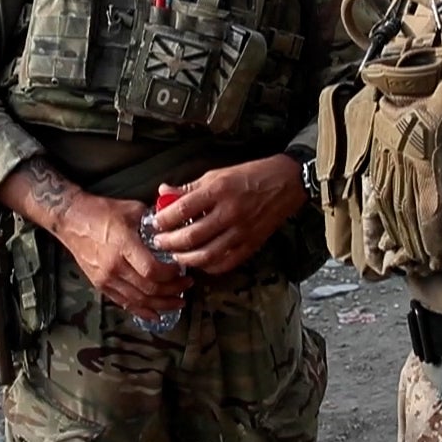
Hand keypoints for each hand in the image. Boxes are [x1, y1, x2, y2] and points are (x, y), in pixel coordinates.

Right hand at [55, 193, 190, 322]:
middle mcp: (114, 265)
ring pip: (138, 301)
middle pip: (149, 289)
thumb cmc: (101, 212)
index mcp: (124, 245)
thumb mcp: (132, 209)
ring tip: (177, 302)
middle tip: (186, 286)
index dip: (171, 275)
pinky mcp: (100, 284)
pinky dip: (142, 311)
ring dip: (161, 304)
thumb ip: (154, 221)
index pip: (152, 270)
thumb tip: (174, 227)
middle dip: (172, 291)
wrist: (71, 220)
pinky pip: (124, 303)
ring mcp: (106, 278)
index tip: (182, 270)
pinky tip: (155, 314)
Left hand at [148, 155, 306, 276]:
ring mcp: (241, 232)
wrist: (286, 183)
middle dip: (168, 242)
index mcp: (218, 191)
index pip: (182, 210)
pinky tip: (199, 262)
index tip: (154, 223)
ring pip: (205, 255)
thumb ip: (189, 187)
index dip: (163, 220)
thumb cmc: (250, 175)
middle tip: (159, 242)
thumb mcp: (217, 174)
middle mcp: (229, 213)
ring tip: (175, 254)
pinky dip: (208, 266)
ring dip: (185, 258)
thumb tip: (163, 192)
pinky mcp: (251, 245)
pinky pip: (225, 263)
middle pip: (190, 236)